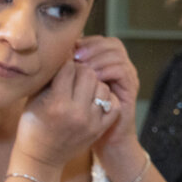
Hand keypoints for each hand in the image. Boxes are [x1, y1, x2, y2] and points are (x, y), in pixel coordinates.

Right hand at [16, 57, 119, 167]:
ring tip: (83, 89)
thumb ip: (49, 76)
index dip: (66, 63)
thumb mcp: (34, 98)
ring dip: (94, 84)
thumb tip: (64, 52)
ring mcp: (91, 122)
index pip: (69, 67)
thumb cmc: (32, 124)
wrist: (41, 157)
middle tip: (74, 76)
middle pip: (89, 74)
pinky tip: (94, 99)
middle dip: (81, 71)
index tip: (63, 65)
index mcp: (57, 103)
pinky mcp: (100, 129)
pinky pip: (113, 104)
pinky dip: (106, 99)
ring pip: (102, 87)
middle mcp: (76, 112)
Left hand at [72, 36, 139, 151]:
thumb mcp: (70, 92)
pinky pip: (122, 71)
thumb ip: (66, 73)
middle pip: (112, 43)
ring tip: (82, 66)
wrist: (104, 141)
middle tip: (75, 57)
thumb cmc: (80, 118)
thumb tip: (51, 54)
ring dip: (98, 58)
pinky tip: (93, 77)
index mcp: (107, 64)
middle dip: (92, 48)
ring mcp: (127, 77)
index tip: (68, 50)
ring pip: (117, 54)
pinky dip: (107, 70)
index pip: (101, 40)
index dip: (85, 42)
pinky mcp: (130, 90)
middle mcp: (120, 67)